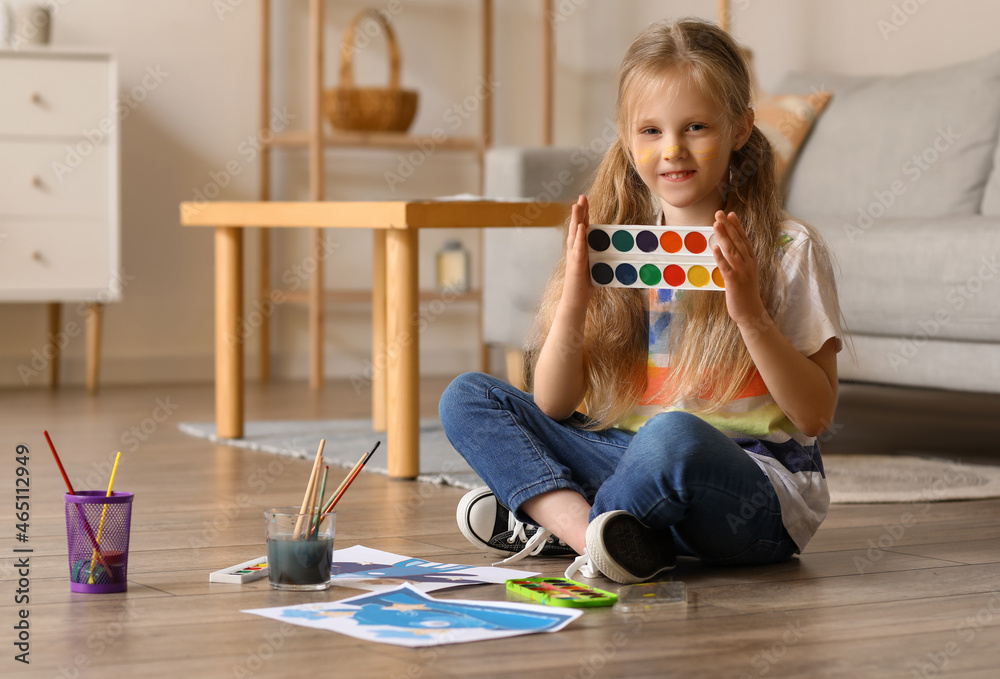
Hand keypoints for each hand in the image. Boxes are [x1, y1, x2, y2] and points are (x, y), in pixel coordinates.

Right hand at [562, 195, 594, 310]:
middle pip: (576, 227)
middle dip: (579, 211)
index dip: (583, 214)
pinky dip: (579, 237)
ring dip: (576, 219)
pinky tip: (581, 227)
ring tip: (577, 206)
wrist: (575, 302)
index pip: (581, 228)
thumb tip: (618, 253)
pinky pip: (577, 249)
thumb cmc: (585, 287)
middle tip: (581, 197)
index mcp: (580, 250)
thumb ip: (604, 258)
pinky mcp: (575, 265)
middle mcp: (574, 250)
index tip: (584, 201)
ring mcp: (573, 257)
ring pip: (574, 234)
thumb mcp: (598, 268)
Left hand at [712, 210, 766, 327]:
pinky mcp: (734, 282)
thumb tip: (726, 250)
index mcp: (751, 261)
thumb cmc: (745, 294)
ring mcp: (742, 272)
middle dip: (728, 226)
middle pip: (737, 241)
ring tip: (715, 224)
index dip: (737, 226)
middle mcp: (748, 264)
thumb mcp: (745, 274)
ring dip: (723, 236)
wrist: (751, 313)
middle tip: (719, 213)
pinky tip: (715, 248)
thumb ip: (738, 262)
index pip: (744, 239)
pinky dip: (720, 257)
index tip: (731, 214)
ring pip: (732, 250)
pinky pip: (726, 267)